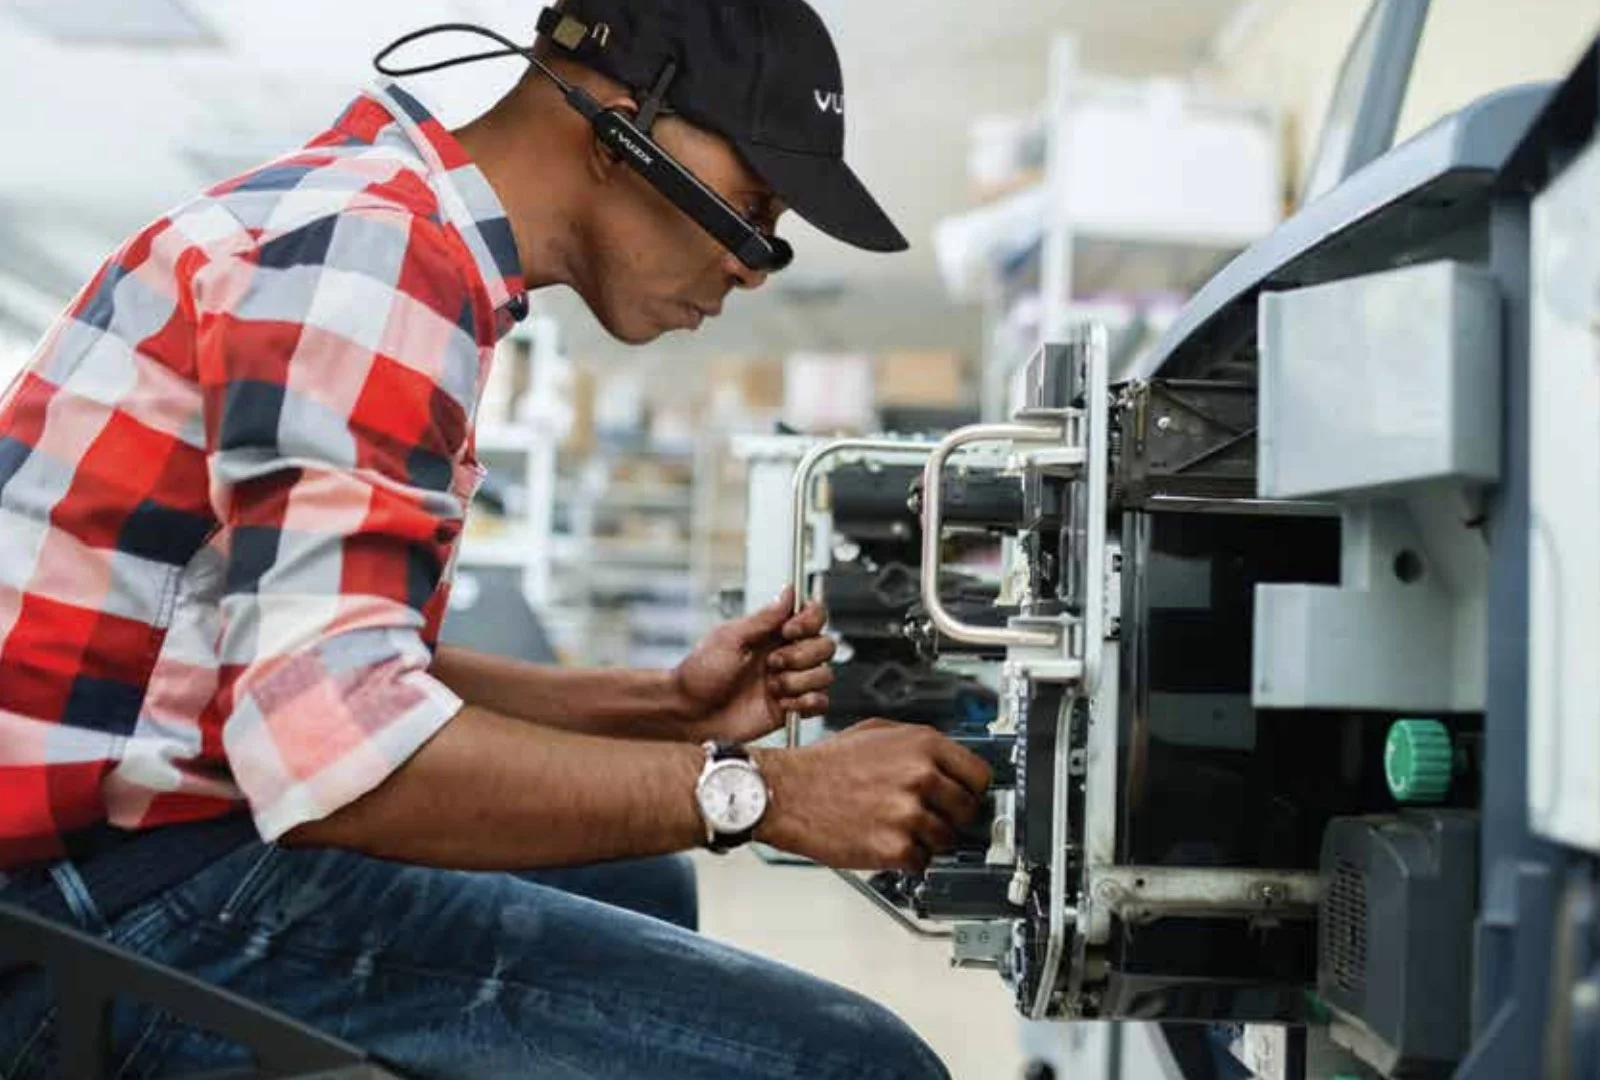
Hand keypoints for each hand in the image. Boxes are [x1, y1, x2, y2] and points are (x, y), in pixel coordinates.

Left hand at [672, 586, 835, 744]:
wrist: (689, 713)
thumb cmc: (699, 674)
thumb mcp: (729, 638)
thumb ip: (763, 618)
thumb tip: (788, 592)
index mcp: (772, 633)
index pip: (812, 616)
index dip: (809, 622)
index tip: (789, 631)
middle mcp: (785, 654)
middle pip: (825, 645)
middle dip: (801, 656)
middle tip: (771, 663)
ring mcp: (789, 681)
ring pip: (824, 675)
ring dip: (798, 682)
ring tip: (770, 687)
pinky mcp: (790, 707)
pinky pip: (820, 702)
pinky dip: (807, 703)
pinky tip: (784, 703)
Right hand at [753, 719, 993, 870]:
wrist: (787, 792)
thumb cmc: (825, 764)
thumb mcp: (877, 732)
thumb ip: (918, 745)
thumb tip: (948, 761)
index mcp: (922, 745)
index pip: (980, 775)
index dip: (971, 790)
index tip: (966, 797)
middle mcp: (922, 777)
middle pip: (969, 811)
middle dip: (951, 817)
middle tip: (927, 816)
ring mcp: (910, 813)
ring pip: (947, 840)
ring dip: (927, 840)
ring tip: (896, 827)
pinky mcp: (896, 847)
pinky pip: (922, 862)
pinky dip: (907, 859)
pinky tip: (884, 841)